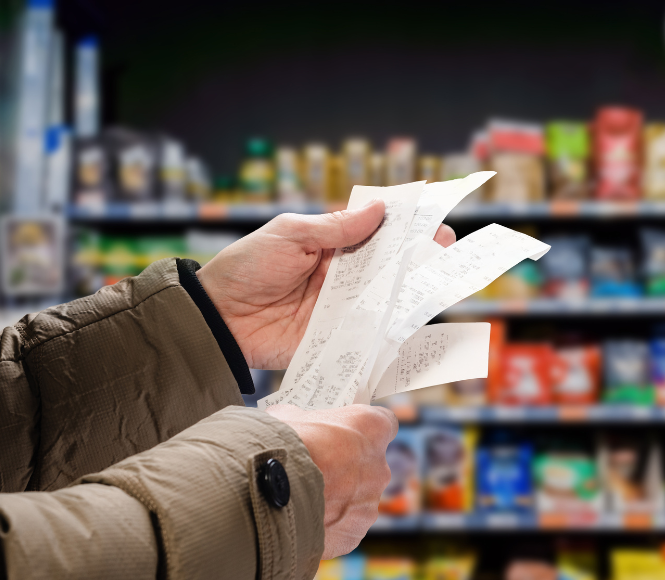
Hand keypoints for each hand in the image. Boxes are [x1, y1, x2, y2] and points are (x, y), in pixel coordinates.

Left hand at [196, 202, 456, 368]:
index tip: (433, 219)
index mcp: (331, 245)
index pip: (376, 232)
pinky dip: (394, 330)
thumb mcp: (289, 235)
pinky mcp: (337, 338)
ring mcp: (342, 308)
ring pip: (387, 299)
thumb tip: (379, 209)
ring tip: (442, 281)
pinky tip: (418, 323)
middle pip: (389, 266)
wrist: (218, 318)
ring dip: (414, 291)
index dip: (405, 226)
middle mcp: (343, 276)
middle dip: (420, 257)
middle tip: (446, 248)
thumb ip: (335, 228)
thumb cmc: (246, 267)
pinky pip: (371, 334)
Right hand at [264, 403, 396, 558]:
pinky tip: (303, 520)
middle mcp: (379, 467)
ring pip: (357, 500)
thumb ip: (304, 420)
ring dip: (337, 499)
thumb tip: (294, 423)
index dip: (365, 430)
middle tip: (318, 469)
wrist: (264, 491)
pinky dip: (327, 525)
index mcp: (371, 429)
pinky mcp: (354, 534)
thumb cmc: (281, 445)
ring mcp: (369, 503)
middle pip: (370, 466)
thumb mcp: (289, 417)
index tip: (348, 433)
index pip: (384, 423)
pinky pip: (343, 527)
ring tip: (304, 498)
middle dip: (347, 468)